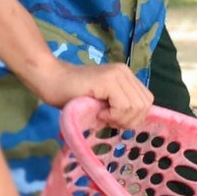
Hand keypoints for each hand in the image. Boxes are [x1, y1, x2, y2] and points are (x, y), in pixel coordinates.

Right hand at [28, 58, 151, 128]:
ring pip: (136, 106)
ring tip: (103, 116)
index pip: (147, 101)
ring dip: (121, 118)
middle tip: (109, 120)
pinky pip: (124, 105)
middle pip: (145, 105)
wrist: (50, 79)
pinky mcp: (108, 80)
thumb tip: (135, 122)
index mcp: (127, 77)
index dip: (135, 116)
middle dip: (129, 120)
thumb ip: (120, 106)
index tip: (115, 120)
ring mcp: (118, 74)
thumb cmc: (72, 94)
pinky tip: (100, 113)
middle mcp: (126, 72)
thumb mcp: (103, 102)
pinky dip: (114, 115)